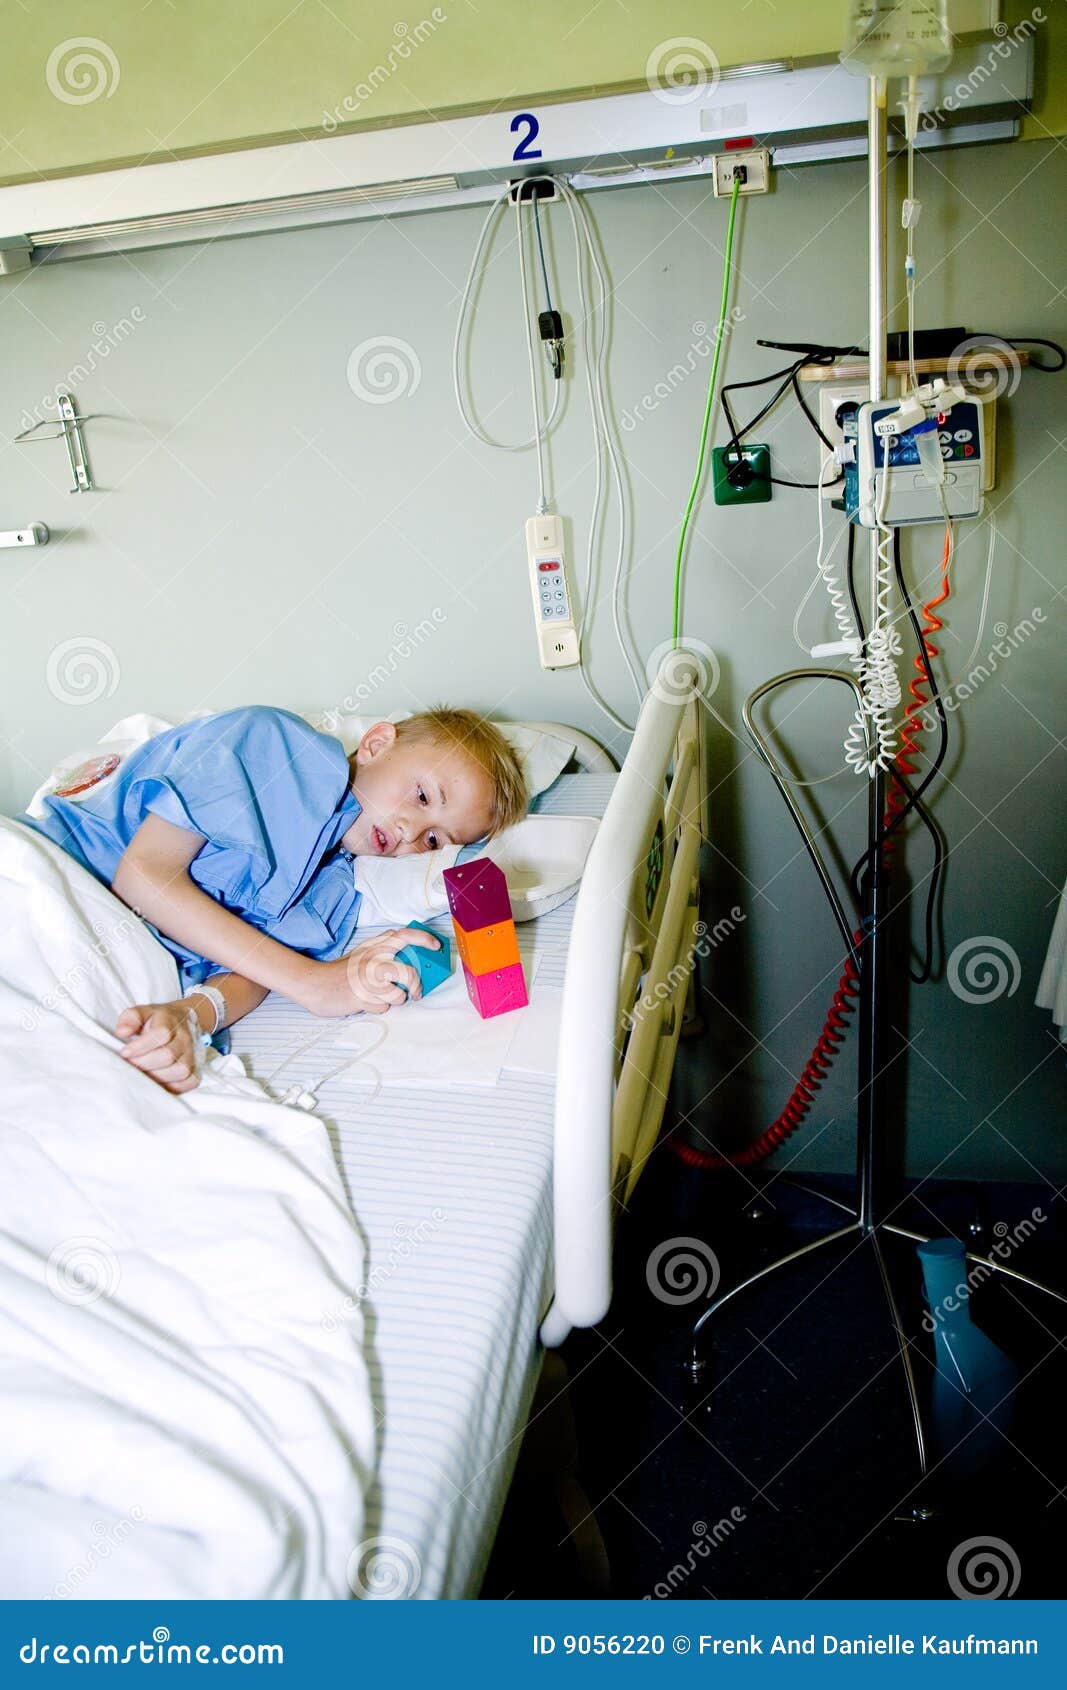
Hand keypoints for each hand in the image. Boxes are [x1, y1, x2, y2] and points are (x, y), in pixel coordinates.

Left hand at [116, 1000, 202, 1093]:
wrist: (180, 1021)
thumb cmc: (155, 1021)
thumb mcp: (140, 1013)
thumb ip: (130, 1019)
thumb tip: (122, 1032)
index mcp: (170, 1020)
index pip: (160, 1033)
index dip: (140, 1046)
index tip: (124, 1053)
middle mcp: (184, 1037)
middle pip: (168, 1055)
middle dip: (144, 1063)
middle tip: (130, 1066)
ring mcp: (192, 1053)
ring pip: (180, 1071)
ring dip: (158, 1077)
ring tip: (143, 1075)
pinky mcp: (195, 1068)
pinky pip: (190, 1082)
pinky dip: (174, 1086)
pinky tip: (158, 1082)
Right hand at [300, 928, 441, 1017]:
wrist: (313, 984)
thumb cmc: (340, 972)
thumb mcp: (362, 954)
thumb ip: (383, 952)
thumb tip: (412, 960)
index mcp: (374, 946)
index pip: (404, 935)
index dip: (424, 939)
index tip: (436, 946)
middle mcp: (373, 960)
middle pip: (409, 973)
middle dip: (416, 987)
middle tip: (416, 992)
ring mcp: (367, 979)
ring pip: (398, 995)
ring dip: (394, 1000)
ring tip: (382, 997)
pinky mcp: (361, 997)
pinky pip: (382, 1007)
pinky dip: (377, 1008)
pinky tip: (366, 1002)